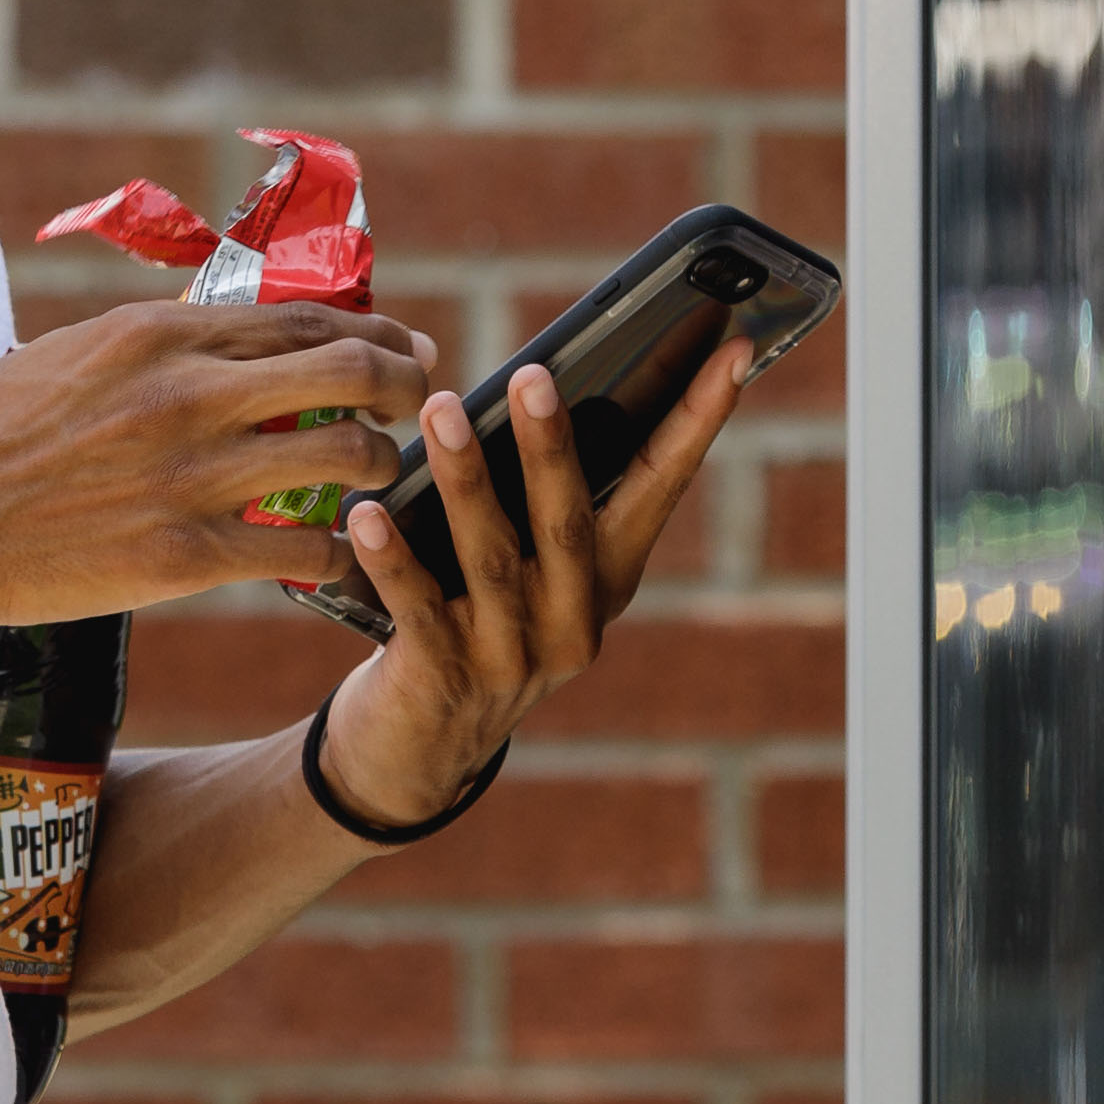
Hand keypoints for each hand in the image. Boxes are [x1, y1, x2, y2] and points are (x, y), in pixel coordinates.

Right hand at [0, 295, 441, 654]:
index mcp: (157, 333)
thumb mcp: (75, 357)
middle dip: (405, 383)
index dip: (373, 330)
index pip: (302, 315)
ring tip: (379, 482)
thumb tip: (234, 343)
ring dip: (381, 467)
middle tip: (419, 404)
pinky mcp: (183, 554)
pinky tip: (340, 558)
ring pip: (345, 454)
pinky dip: (341, 552)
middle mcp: (185, 390)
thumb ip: (160, 348)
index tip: (402, 347)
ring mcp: (190, 473)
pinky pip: (306, 548)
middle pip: (348, 367)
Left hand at [313, 343, 751, 822]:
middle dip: (553, 445)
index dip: (697, 420)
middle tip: (535, 374)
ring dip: (466, 480)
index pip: (662, 487)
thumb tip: (525, 390)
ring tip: (441, 410)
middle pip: (570, 520)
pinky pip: (419, 606)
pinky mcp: (444, 678)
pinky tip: (370, 512)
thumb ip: (533, 500)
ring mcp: (512, 655)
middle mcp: (573, 619)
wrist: (421, 751)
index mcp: (607, 578)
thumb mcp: (527, 570)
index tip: (733, 353)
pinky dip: (394, 557)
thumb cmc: (476, 622)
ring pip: (493, 556)